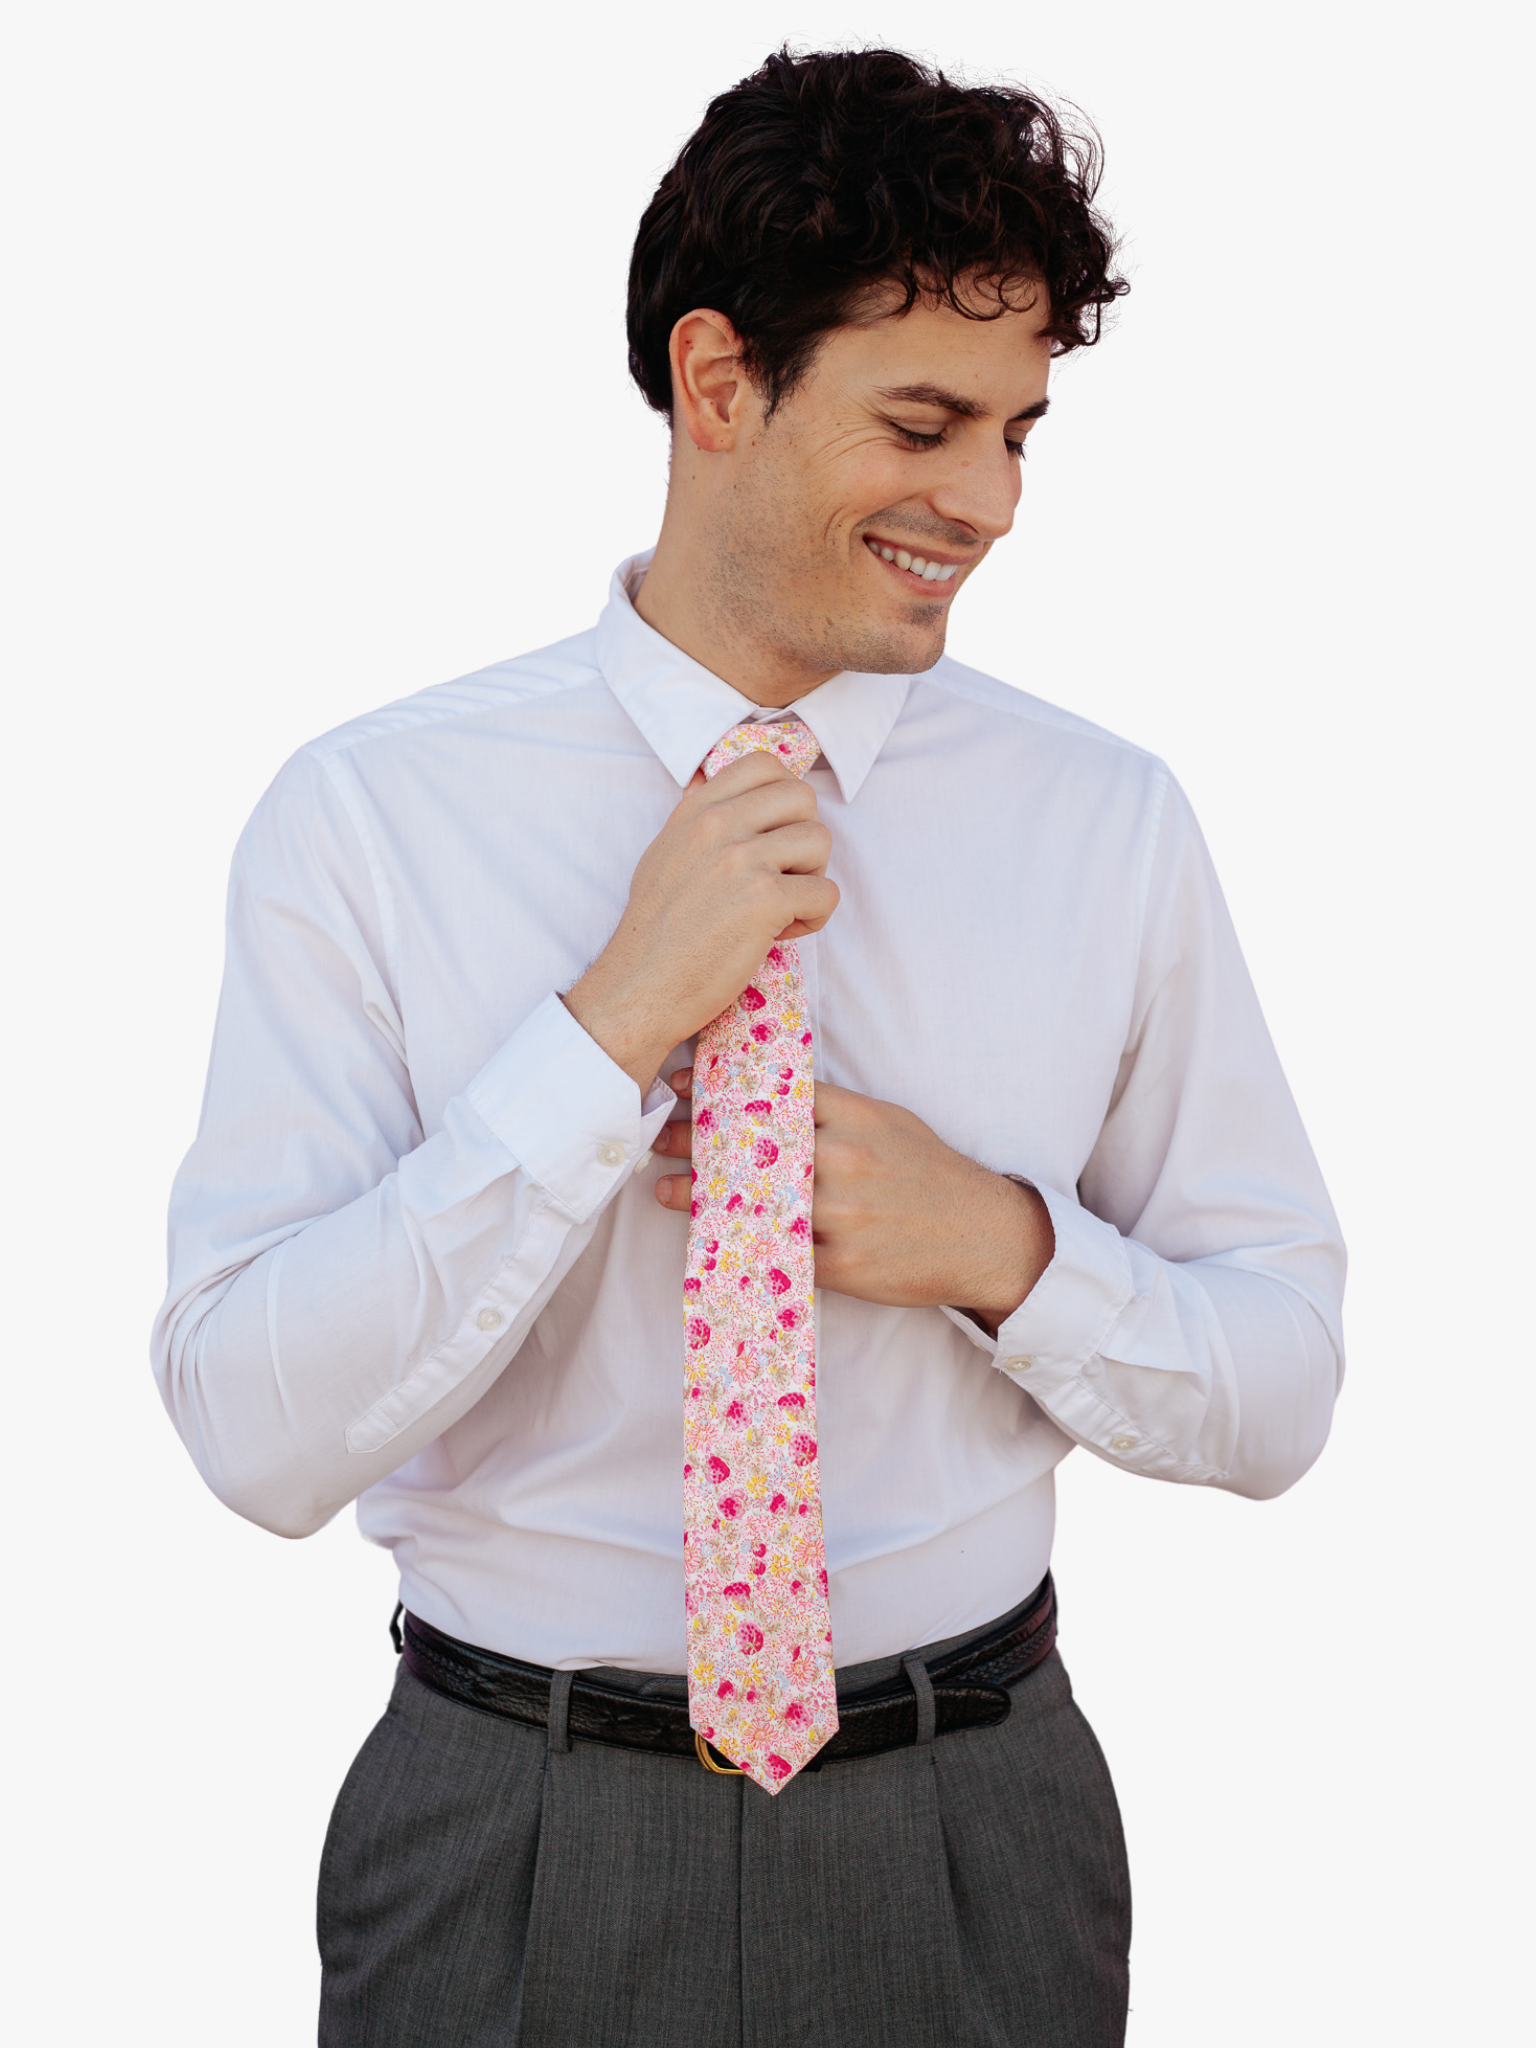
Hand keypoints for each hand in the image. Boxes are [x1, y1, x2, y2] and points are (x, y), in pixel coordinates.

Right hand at [562, 754, 838, 1091]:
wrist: (640, 987)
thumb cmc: (655, 930)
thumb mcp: (664, 853)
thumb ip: (693, 816)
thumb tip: (707, 775)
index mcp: (696, 810)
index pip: (764, 765)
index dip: (783, 799)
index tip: (772, 835)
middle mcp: (717, 826)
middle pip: (802, 798)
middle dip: (803, 838)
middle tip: (780, 876)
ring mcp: (741, 860)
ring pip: (819, 841)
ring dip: (810, 878)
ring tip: (778, 907)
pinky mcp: (764, 901)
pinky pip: (825, 893)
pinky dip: (813, 917)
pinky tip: (779, 932)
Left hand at [653, 1071, 1054, 1332]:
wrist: (982, 1236)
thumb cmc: (930, 1175)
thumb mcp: (888, 1123)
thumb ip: (834, 1111)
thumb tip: (770, 1096)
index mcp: (858, 1118)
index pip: (777, 1096)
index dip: (721, 1091)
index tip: (682, 1085)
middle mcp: (847, 1161)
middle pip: (755, 1147)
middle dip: (698, 1141)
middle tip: (660, 1137)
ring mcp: (843, 1216)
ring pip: (758, 1201)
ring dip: (703, 1195)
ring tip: (666, 1187)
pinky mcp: (842, 1265)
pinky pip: (780, 1251)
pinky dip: (741, 1242)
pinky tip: (709, 1236)